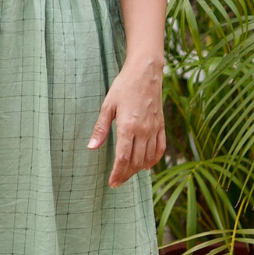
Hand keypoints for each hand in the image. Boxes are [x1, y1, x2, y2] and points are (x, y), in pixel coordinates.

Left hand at [87, 59, 165, 186]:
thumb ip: (101, 129)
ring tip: (128, 174)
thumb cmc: (124, 86)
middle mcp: (143, 131)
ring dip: (138, 169)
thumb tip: (91, 147)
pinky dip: (154, 160)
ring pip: (148, 158)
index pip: (123, 158)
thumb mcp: (108, 105)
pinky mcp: (161, 125)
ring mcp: (154, 129)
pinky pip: (160, 148)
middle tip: (118, 182)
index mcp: (128, 127)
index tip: (112, 182)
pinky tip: (147, 165)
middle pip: (135, 162)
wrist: (146, 72)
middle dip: (126, 174)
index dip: (117, 173)